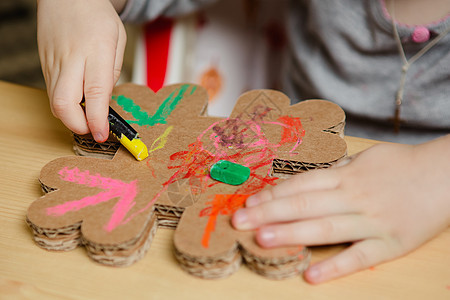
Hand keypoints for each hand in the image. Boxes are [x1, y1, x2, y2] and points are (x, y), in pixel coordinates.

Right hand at [37, 0, 126, 141]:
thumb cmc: (96, 15)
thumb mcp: (118, 40)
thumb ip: (113, 72)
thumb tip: (106, 101)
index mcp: (96, 50)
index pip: (95, 92)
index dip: (98, 118)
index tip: (103, 134)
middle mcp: (71, 59)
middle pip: (65, 103)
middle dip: (79, 125)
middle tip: (95, 129)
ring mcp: (54, 63)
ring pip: (55, 102)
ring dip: (72, 117)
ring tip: (89, 116)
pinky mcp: (46, 66)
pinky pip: (53, 94)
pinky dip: (66, 105)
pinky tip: (78, 101)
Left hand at [232, 135, 449, 282]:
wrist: (447, 176)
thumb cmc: (403, 165)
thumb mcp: (366, 158)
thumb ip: (337, 170)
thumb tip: (310, 177)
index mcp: (346, 176)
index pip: (300, 185)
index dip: (272, 194)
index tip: (248, 203)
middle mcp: (354, 196)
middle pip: (304, 205)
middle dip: (269, 213)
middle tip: (239, 222)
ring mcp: (371, 221)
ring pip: (325, 227)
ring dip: (292, 234)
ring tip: (263, 240)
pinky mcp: (390, 243)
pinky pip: (360, 256)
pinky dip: (336, 265)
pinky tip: (311, 274)